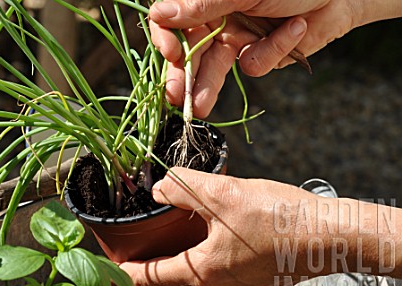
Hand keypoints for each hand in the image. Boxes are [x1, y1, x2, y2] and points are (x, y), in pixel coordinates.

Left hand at [120, 167, 321, 285]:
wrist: (327, 234)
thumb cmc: (277, 217)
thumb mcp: (224, 193)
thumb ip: (184, 188)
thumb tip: (159, 187)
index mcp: (205, 272)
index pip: (153, 280)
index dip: (128, 275)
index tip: (115, 271)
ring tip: (176, 285)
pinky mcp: (258, 284)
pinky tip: (213, 263)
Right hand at [149, 0, 400, 116]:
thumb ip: (201, 6)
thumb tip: (159, 13)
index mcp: (207, 2)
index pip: (171, 22)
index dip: (167, 39)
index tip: (172, 55)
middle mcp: (217, 20)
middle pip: (191, 52)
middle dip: (184, 77)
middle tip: (177, 98)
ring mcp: (237, 40)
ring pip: (216, 68)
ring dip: (209, 86)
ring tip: (200, 110)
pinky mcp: (259, 55)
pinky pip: (255, 64)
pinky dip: (273, 51)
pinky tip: (292, 30)